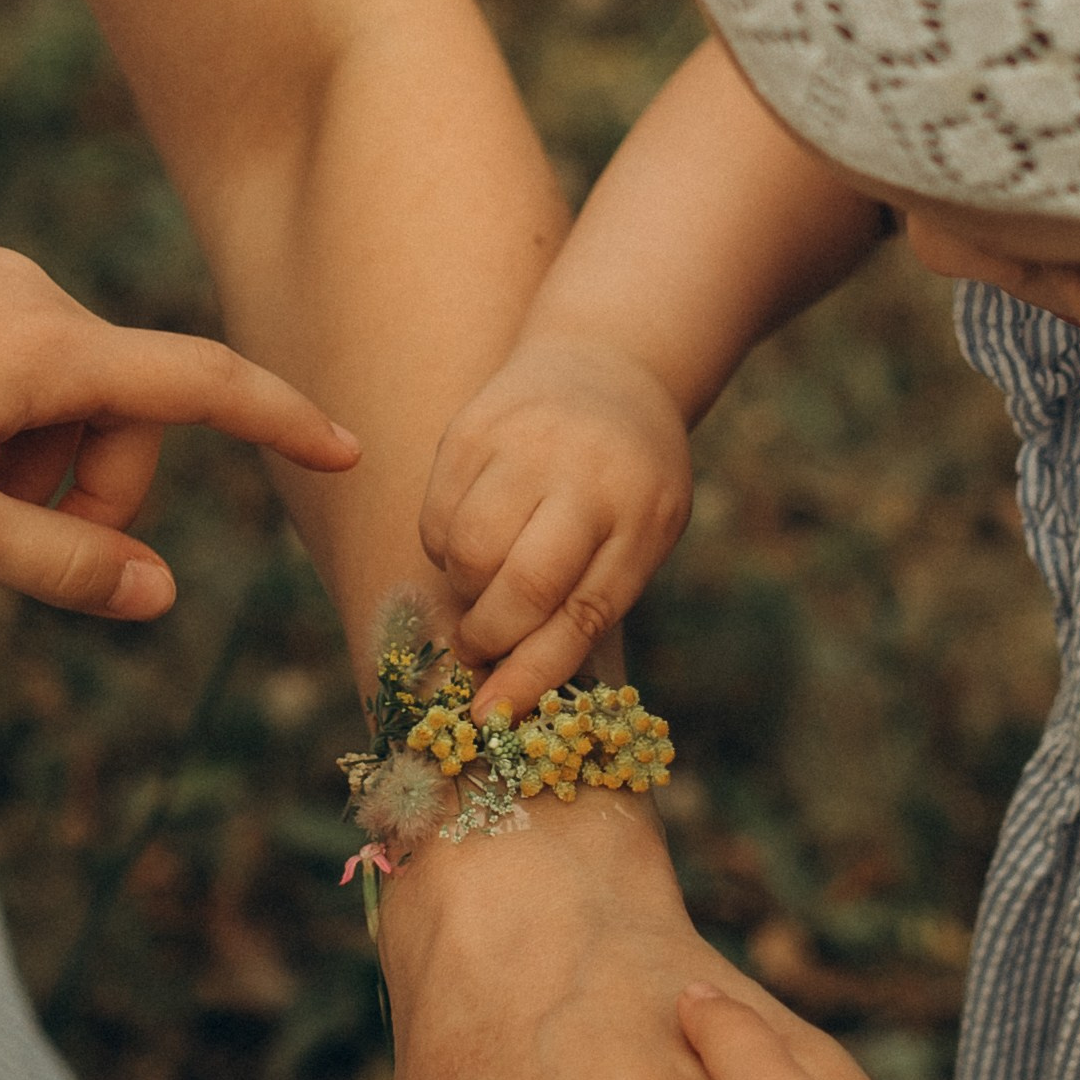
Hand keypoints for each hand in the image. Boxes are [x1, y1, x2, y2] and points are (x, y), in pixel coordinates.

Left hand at [0, 240, 358, 616]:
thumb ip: (62, 561)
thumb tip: (155, 592)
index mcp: (46, 349)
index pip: (199, 385)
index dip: (280, 420)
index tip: (347, 446)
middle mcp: (26, 293)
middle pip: (120, 410)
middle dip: (90, 486)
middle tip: (2, 541)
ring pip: (57, 395)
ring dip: (27, 462)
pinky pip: (2, 366)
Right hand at [419, 334, 691, 715]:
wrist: (605, 362)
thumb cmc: (627, 478)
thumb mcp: (644, 532)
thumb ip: (594, 598)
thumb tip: (518, 689)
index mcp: (642, 516)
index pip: (584, 612)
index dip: (532, 674)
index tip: (492, 717)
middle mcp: (587, 478)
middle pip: (522, 586)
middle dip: (490, 637)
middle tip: (480, 646)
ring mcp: (527, 446)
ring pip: (467, 552)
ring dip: (464, 588)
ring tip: (482, 577)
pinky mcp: (472, 428)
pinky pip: (435, 517)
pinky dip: (441, 547)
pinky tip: (468, 532)